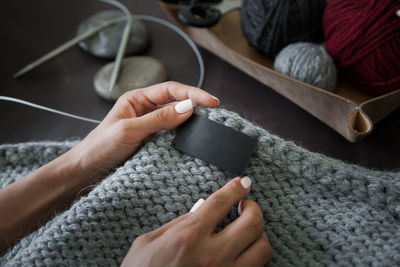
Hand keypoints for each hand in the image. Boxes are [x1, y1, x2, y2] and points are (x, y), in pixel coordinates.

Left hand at [70, 81, 218, 180]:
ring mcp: (149, 126)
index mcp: (137, 99)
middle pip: (176, 102)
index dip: (192, 93)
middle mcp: (145, 109)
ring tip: (209, 123)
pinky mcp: (152, 141)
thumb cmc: (100, 147)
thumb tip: (188, 107)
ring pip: (176, 118)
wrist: (86, 171)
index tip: (211, 101)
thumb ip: (159, 119)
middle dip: (196, 104)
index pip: (170, 90)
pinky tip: (194, 138)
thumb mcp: (130, 130)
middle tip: (216, 112)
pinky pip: (172, 134)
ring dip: (191, 120)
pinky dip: (184, 135)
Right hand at [121, 177, 272, 266]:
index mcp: (188, 237)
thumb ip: (177, 224)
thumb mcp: (148, 242)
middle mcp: (211, 256)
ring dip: (258, 234)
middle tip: (246, 204)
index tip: (244, 182)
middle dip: (254, 207)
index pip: (221, 203)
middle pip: (252, 223)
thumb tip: (200, 211)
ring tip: (247, 229)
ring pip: (262, 248)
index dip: (236, 188)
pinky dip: (253, 255)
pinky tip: (243, 251)